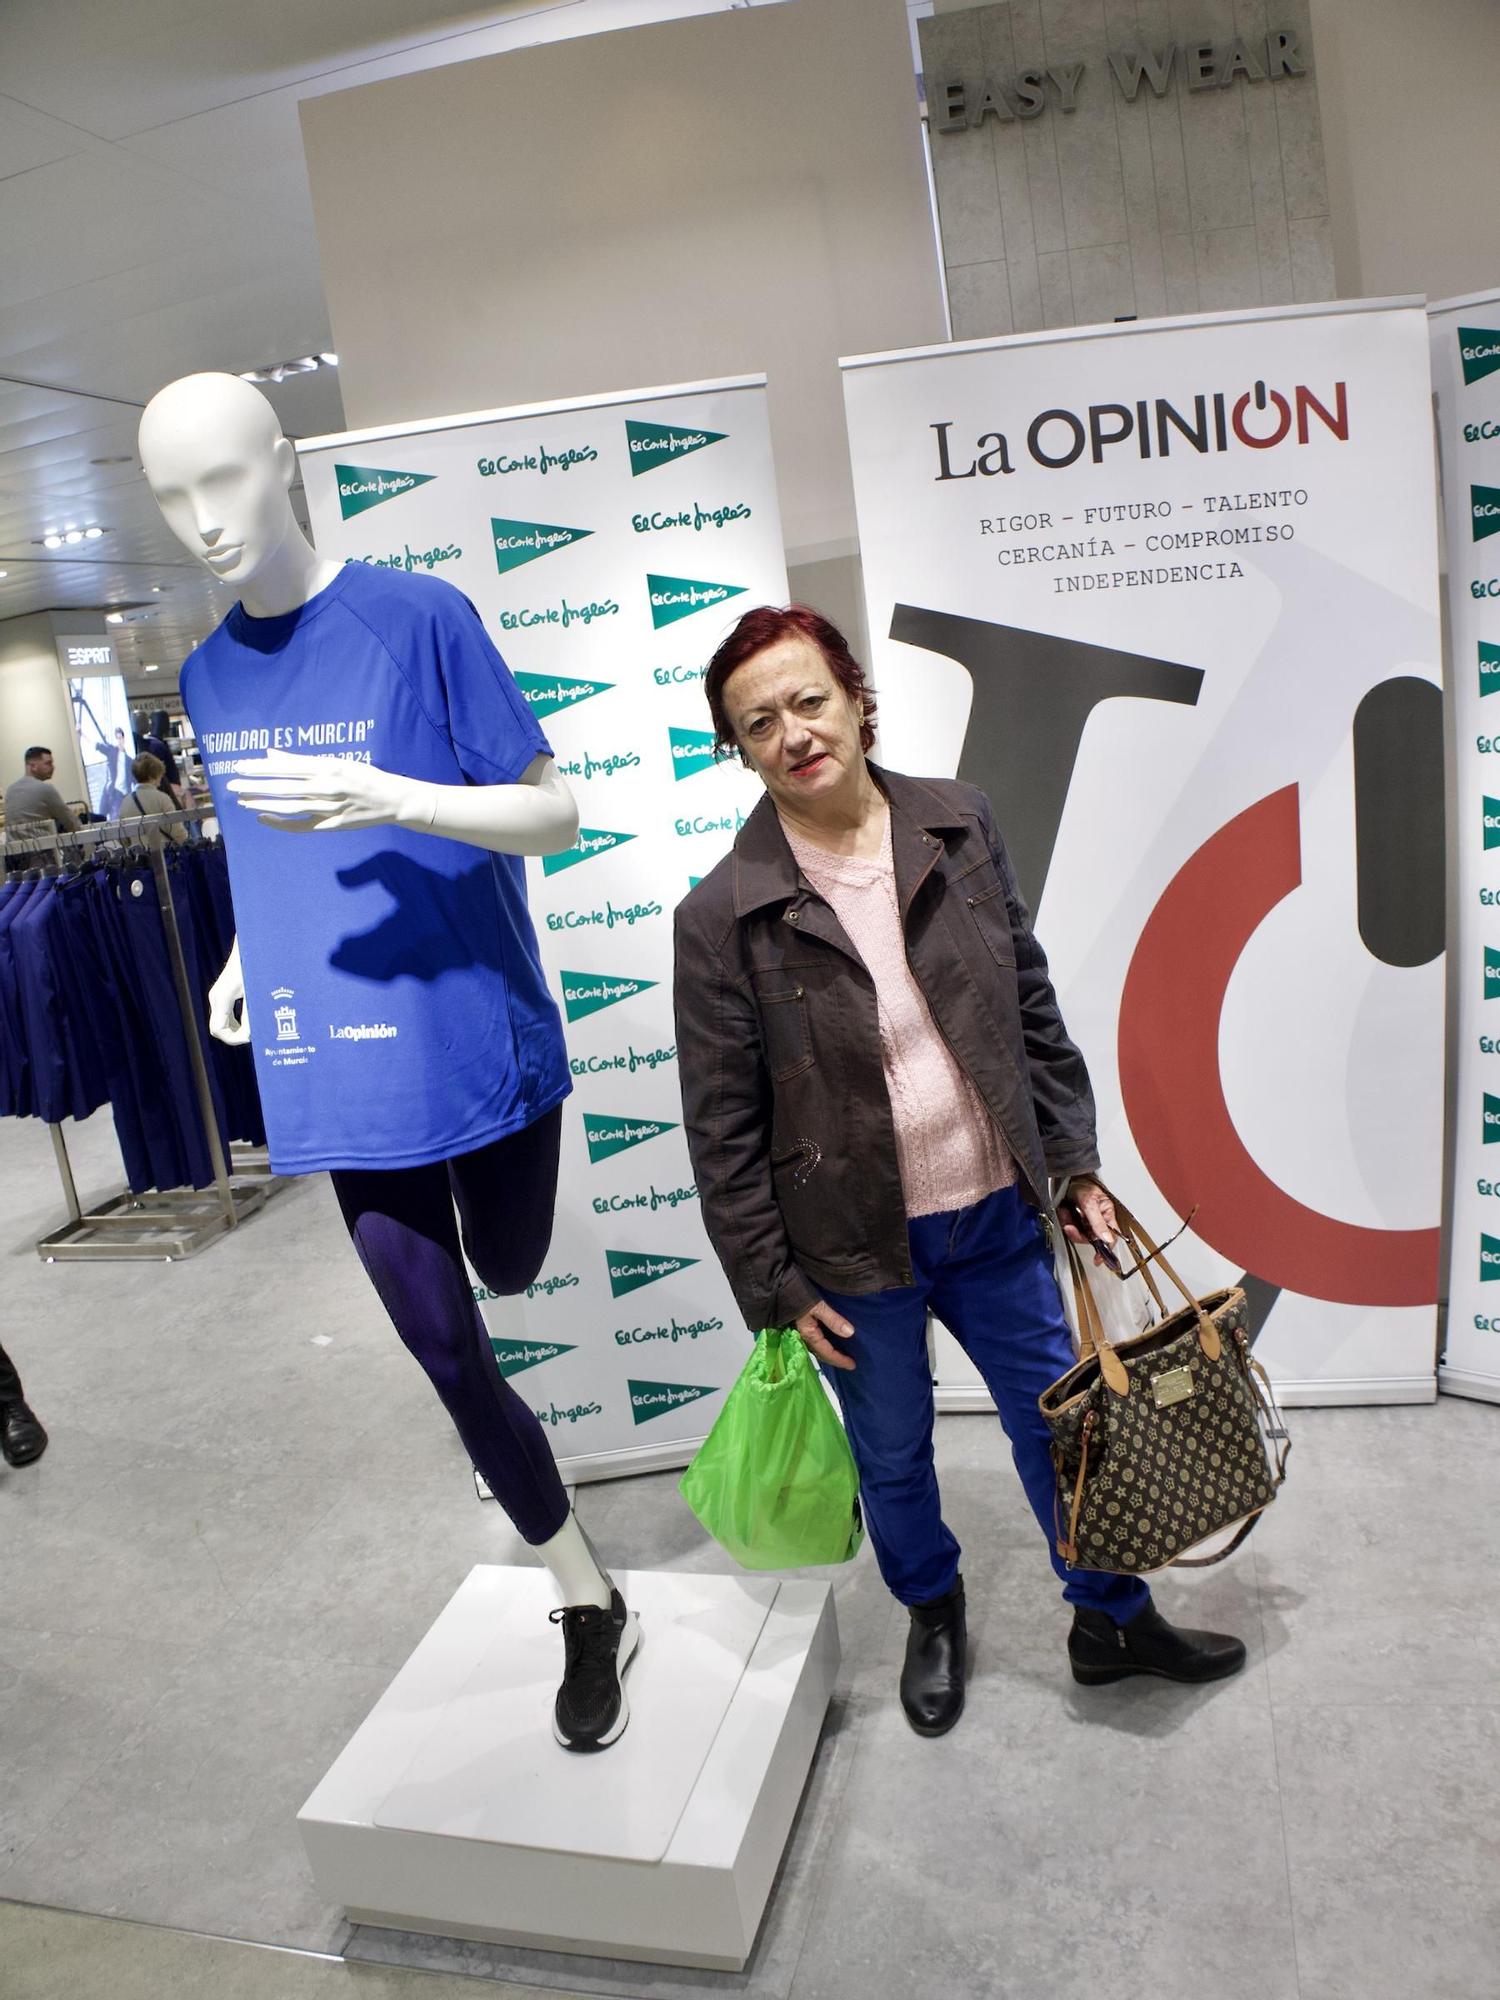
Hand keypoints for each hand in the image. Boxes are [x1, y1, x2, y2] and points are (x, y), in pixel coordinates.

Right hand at [208, 950, 249, 1046]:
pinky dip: (235, 1022)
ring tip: (254, 1030)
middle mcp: (215, 997)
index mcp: (221, 998)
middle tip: (254, 1036)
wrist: (251, 945)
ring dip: (235, 1030)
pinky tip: (250, 1021)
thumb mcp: (254, 993)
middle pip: (217, 1028)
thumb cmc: (254, 966)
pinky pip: (224, 1015)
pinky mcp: (222, 993)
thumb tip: (248, 1035)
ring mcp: (217, 995)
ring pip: (220, 1022)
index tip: (251, 1038)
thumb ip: (250, 1014)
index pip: (218, 1029)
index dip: (233, 1039)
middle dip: (234, 1036)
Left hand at [227, 750, 413, 833]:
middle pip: (283, 786)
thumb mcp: (336, 762)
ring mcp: (328, 808)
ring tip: (241, 799)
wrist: (392, 799)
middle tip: (231, 783)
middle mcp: (326, 787)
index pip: (286, 766)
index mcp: (326, 767)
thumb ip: (301, 760)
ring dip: (263, 802)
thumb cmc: (363, 776)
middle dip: (254, 784)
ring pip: (288, 806)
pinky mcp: (331, 825)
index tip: (239, 765)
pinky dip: (280, 823)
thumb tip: (271, 754)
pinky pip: (300, 825)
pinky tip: (262, 818)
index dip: (260, 767)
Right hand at [794, 1300, 856, 1371]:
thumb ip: (833, 1320)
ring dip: (830, 1353)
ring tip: (842, 1355)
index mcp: (809, 1335)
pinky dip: (825, 1345)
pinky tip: (831, 1341)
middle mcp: (805, 1336)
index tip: (853, 1365)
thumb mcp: (818, 1306)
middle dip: (836, 1360)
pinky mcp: (803, 1325)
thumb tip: (850, 1333)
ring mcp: (803, 1331)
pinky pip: (816, 1341)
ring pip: (819, 1348)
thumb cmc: (798, 1296)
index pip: (827, 1352)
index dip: (840, 1360)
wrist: (781, 1288)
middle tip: (849, 1364)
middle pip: (822, 1354)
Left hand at [1061, 1177, 1117, 1264]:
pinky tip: (1063, 1211)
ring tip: (1064, 1212)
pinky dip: (1064, 1220)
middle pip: (1090, 1238)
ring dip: (1069, 1225)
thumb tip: (1107, 1241)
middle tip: (1068, 1226)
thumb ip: (1097, 1223)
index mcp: (1107, 1216)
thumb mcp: (1090, 1203)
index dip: (1105, 1250)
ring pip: (1078, 1233)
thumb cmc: (1083, 1185)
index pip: (1110, 1238)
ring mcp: (1085, 1221)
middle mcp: (1098, 1220)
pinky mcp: (1074, 1219)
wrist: (1066, 1176)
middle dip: (1077, 1234)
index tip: (1098, 1260)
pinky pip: (1069, 1227)